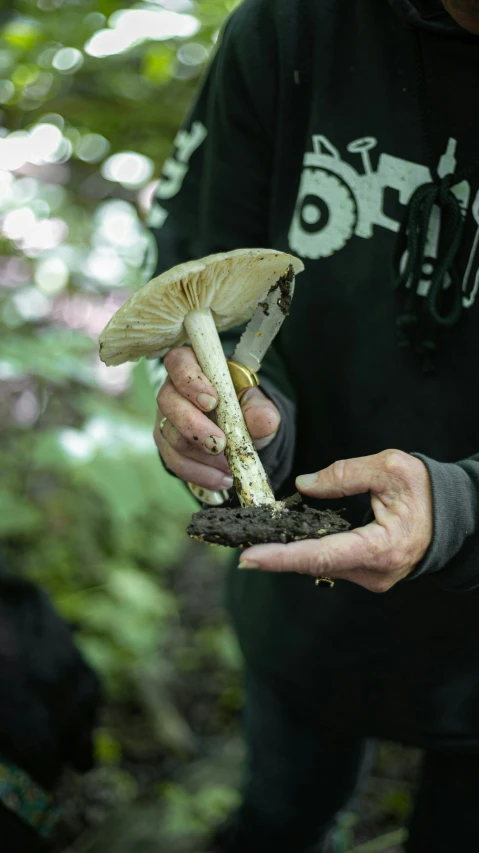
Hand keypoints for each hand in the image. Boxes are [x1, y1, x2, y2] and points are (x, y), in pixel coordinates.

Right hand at [154, 346, 280, 490]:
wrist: (242, 432)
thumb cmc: (245, 409)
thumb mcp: (258, 407)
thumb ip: (261, 411)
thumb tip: (263, 420)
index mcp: (194, 367)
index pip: (180, 363)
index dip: (191, 381)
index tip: (212, 401)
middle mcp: (173, 390)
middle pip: (169, 402)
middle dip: (194, 426)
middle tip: (219, 444)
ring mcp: (167, 419)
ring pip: (171, 435)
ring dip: (201, 455)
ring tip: (229, 466)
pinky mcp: (167, 444)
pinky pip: (175, 461)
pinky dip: (200, 473)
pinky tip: (221, 479)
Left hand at [239, 450, 432, 592]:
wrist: (453, 514)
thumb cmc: (426, 490)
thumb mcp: (389, 468)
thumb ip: (344, 474)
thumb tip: (304, 486)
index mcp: (380, 548)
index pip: (321, 556)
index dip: (282, 558)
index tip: (248, 558)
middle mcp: (373, 572)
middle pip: (313, 565)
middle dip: (275, 556)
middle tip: (237, 547)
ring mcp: (370, 578)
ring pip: (319, 565)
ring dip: (289, 552)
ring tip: (255, 540)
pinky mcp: (366, 573)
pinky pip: (329, 562)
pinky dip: (305, 551)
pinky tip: (285, 539)